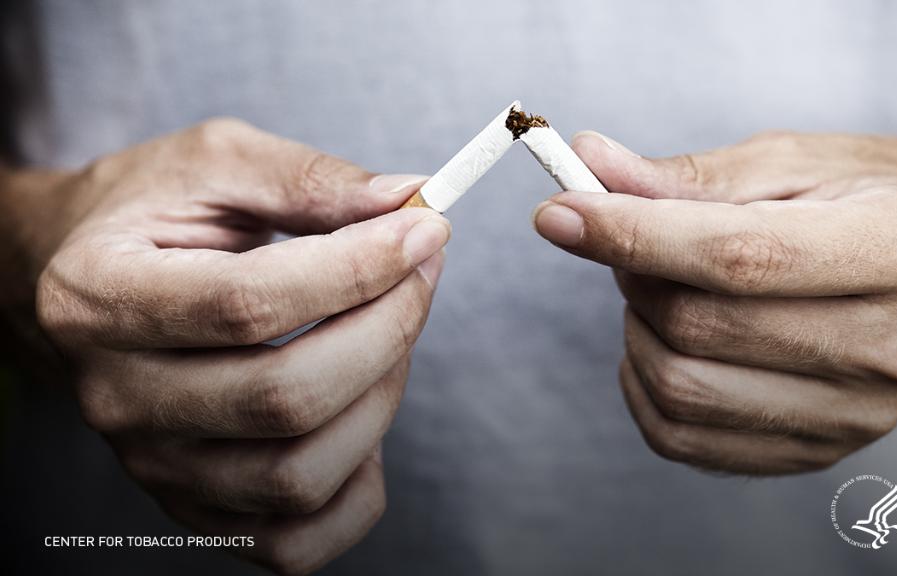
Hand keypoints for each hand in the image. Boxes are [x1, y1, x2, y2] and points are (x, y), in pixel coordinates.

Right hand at [23, 119, 447, 573]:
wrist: (80, 283)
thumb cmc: (151, 215)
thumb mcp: (217, 162)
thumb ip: (310, 180)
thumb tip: (408, 204)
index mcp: (101, 295)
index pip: (248, 304)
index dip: (358, 268)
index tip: (423, 231)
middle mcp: (116, 396)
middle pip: (284, 398)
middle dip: (388, 329)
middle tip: (420, 274)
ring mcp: (154, 465)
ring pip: (300, 477)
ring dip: (382, 399)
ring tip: (389, 335)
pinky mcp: (193, 505)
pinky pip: (294, 544)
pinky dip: (358, 491)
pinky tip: (360, 416)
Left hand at [533, 131, 896, 473]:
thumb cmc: (874, 202)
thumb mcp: (795, 163)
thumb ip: (689, 177)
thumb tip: (590, 169)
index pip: (736, 257)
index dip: (632, 235)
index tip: (560, 213)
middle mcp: (891, 347)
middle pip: (700, 327)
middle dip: (633, 275)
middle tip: (631, 238)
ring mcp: (857, 415)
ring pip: (681, 388)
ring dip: (638, 329)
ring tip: (663, 287)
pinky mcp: (817, 451)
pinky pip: (684, 438)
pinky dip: (644, 386)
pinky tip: (664, 342)